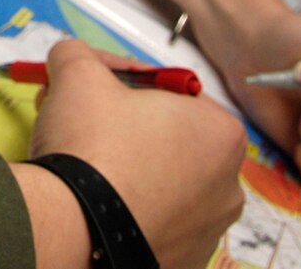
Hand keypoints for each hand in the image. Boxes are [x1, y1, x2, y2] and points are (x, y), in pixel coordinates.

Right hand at [30, 39, 245, 268]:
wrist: (74, 229)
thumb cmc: (92, 147)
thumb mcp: (77, 74)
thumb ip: (79, 54)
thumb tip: (71, 55)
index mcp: (221, 133)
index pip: (176, 95)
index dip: (131, 87)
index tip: (98, 92)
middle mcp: (228, 187)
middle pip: (173, 142)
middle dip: (130, 130)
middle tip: (87, 125)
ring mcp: (208, 233)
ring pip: (165, 187)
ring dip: (131, 172)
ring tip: (87, 170)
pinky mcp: (183, 263)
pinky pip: (155, 227)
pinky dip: (130, 214)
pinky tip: (96, 206)